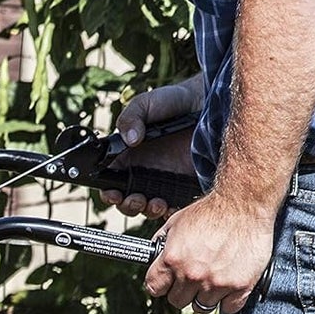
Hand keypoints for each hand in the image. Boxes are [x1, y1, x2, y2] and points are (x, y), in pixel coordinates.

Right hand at [102, 79, 201, 218]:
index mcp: (128, 158)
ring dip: (147, 210)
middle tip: (136, 199)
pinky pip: (173, 205)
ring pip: (148, 207)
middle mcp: (143, 173)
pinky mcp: (182, 185)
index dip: (109, 192)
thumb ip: (130, 118)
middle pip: (128, 201)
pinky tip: (171, 205)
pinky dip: (169, 211)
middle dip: (128, 205)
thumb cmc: (172, 101)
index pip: (112, 182)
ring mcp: (163, 180)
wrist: (205, 102)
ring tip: (156, 202)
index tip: (113, 193)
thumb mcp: (145, 104)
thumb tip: (129, 139)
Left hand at [143, 189, 274, 313]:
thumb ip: (161, 243)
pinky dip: (229, 299)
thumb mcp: (177, 222)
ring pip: (202, 307)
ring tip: (213, 277)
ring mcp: (217, 282)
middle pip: (177, 301)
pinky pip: (228, 308)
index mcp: (173, 260)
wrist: (245, 202)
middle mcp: (193, 274)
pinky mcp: (240, 285)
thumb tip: (151, 256)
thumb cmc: (212, 210)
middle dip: (183, 291)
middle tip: (194, 277)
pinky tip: (229, 282)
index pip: (154, 289)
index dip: (161, 285)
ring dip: (206, 296)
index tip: (167, 282)